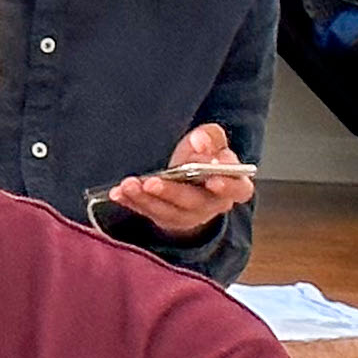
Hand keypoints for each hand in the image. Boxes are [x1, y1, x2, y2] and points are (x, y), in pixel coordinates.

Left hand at [104, 122, 256, 242]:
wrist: (190, 179)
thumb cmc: (204, 158)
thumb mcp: (212, 142)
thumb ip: (210, 138)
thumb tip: (200, 142)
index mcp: (233, 185)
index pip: (239, 189)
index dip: (228, 185)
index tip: (212, 178)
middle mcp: (213, 205)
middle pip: (195, 202)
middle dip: (172, 192)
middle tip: (152, 182)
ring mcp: (188, 216)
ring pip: (167, 212)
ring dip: (145, 198)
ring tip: (128, 185)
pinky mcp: (165, 219)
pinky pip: (146, 213)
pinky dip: (131, 202)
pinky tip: (118, 193)